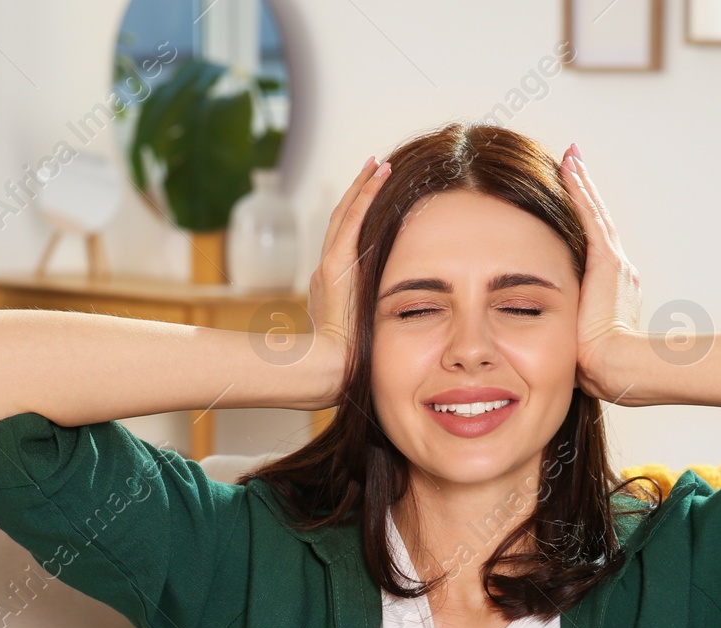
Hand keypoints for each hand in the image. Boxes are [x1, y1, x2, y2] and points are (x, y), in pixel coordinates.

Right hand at [306, 155, 391, 401]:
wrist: (327, 369)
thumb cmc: (348, 364)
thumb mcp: (361, 338)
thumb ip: (372, 325)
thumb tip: (395, 327)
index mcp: (330, 287)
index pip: (345, 243)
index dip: (358, 218)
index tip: (373, 200)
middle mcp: (325, 270)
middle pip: (341, 221)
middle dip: (358, 194)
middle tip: (375, 168)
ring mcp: (328, 265)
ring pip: (345, 214)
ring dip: (363, 187)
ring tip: (379, 164)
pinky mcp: (335, 265)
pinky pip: (352, 220)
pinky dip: (365, 194)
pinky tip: (380, 174)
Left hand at [560, 143, 642, 403]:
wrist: (614, 367)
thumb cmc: (594, 364)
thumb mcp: (577, 337)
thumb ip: (567, 324)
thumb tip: (550, 329)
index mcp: (612, 289)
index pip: (593, 245)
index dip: (583, 220)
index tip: (572, 200)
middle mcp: (618, 270)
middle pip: (596, 223)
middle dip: (584, 194)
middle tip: (572, 164)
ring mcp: (614, 264)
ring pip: (594, 214)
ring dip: (581, 185)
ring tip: (570, 159)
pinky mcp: (607, 262)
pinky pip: (590, 218)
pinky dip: (580, 192)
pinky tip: (569, 169)